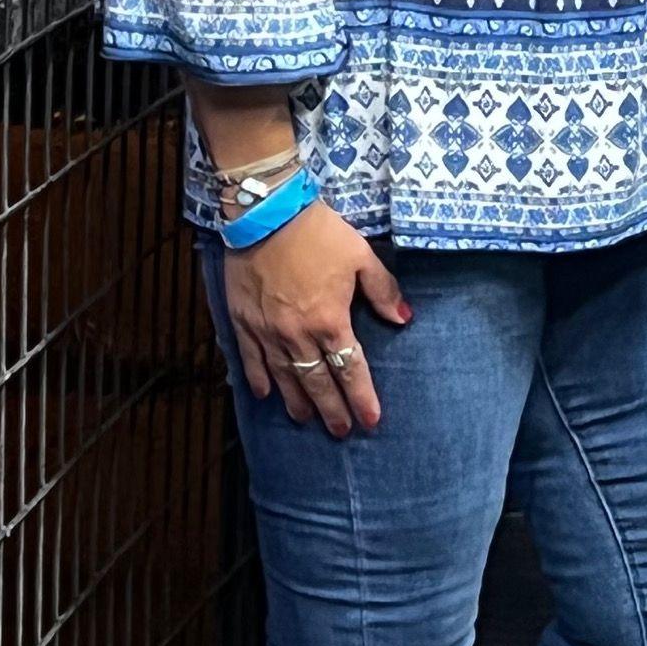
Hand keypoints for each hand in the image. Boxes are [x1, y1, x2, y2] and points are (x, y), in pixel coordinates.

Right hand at [221, 204, 411, 437]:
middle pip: (318, 382)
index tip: (370, 420)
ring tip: (306, 420)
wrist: (266, 213)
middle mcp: (298, 335)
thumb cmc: (318, 232)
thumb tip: (403, 319)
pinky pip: (251, 360)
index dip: (361, 397)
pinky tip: (266, 395)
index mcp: (330, 320)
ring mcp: (268, 331)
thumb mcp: (361, 255)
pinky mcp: (243, 322)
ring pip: (284, 377)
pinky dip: (259, 380)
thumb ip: (383, 291)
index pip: (350, 368)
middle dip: (331, 410)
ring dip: (297, 402)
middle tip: (340, 431)